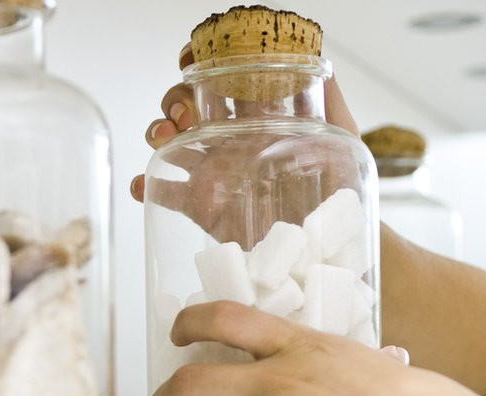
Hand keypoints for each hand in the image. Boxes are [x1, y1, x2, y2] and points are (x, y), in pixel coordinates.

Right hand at [129, 44, 359, 204]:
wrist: (326, 244)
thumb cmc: (337, 191)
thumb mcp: (343, 139)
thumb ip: (332, 102)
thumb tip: (321, 64)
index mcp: (259, 119)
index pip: (225, 80)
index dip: (204, 64)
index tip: (191, 62)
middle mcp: (232, 140)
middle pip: (189, 106)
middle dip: (176, 100)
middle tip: (184, 114)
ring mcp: (213, 172)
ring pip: (172, 142)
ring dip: (157, 132)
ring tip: (162, 139)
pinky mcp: (201, 205)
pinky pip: (166, 191)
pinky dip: (147, 184)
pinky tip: (141, 183)